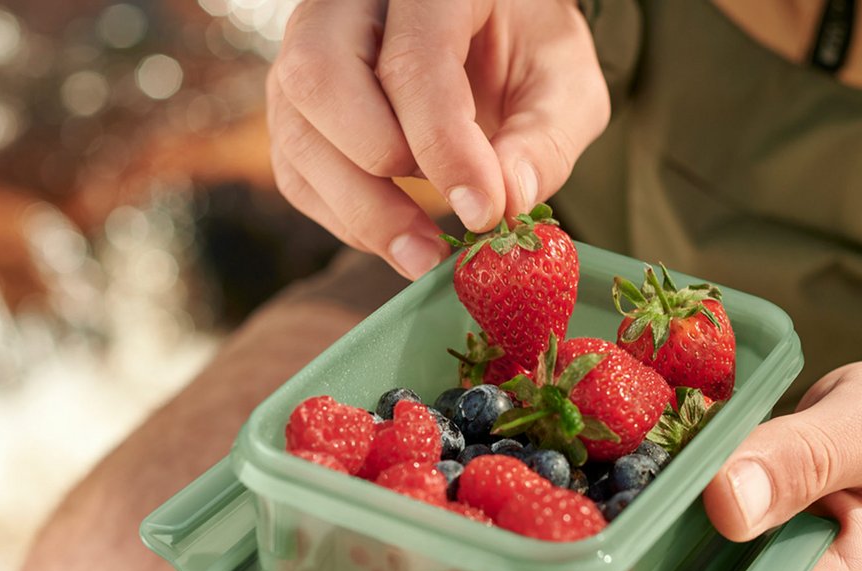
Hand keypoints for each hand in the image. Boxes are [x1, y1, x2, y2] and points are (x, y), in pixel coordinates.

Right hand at [267, 0, 608, 278]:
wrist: (497, 36)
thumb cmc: (532, 52)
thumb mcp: (566, 86)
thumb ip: (545, 140)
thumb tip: (508, 201)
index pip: (413, 59)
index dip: (444, 146)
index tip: (485, 213)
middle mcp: (350, 2)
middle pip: (319, 78)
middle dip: (378, 172)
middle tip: (439, 237)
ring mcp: (310, 46)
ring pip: (295, 128)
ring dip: (357, 208)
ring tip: (423, 253)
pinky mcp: (298, 103)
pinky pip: (296, 168)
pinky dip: (342, 216)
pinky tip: (398, 235)